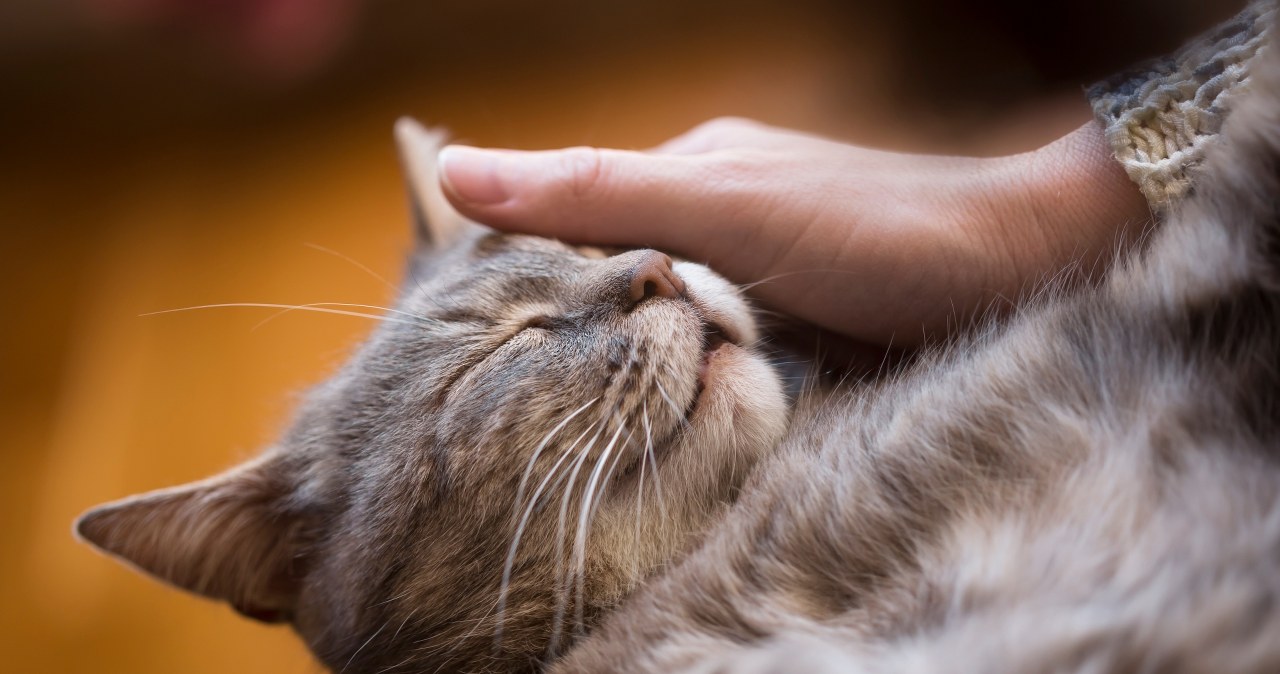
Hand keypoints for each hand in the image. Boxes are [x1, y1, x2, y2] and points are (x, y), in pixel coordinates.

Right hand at [437, 117, 1148, 345]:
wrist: (1020, 269)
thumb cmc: (876, 227)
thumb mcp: (723, 207)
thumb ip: (597, 192)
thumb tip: (453, 168)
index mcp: (687, 171)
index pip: (566, 218)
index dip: (520, 276)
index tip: (480, 346)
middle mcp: (716, 215)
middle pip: (614, 277)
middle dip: (583, 332)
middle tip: (541, 401)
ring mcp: (760, 271)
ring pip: (667, 324)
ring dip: (645, 365)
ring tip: (611, 417)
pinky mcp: (797, 324)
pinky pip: (720, 356)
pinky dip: (700, 384)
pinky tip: (690, 413)